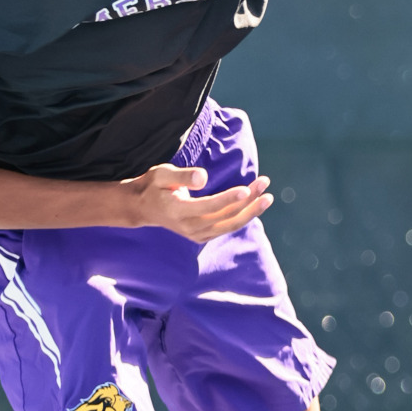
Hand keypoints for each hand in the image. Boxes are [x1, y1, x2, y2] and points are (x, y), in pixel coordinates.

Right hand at [123, 164, 273, 240]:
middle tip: (264, 183)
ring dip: (251, 211)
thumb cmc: (154, 186)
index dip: (228, 198)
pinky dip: (243, 217)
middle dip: (248, 201)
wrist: (144, 208)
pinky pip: (227, 227)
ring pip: (230, 225)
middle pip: (225, 216)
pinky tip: (255, 204)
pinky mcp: (203, 236)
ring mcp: (197, 235)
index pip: (209, 206)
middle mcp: (189, 227)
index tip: (246, 189)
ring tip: (267, 196)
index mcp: (178, 211)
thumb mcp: (161, 174)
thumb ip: (182, 176)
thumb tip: (203, 177)